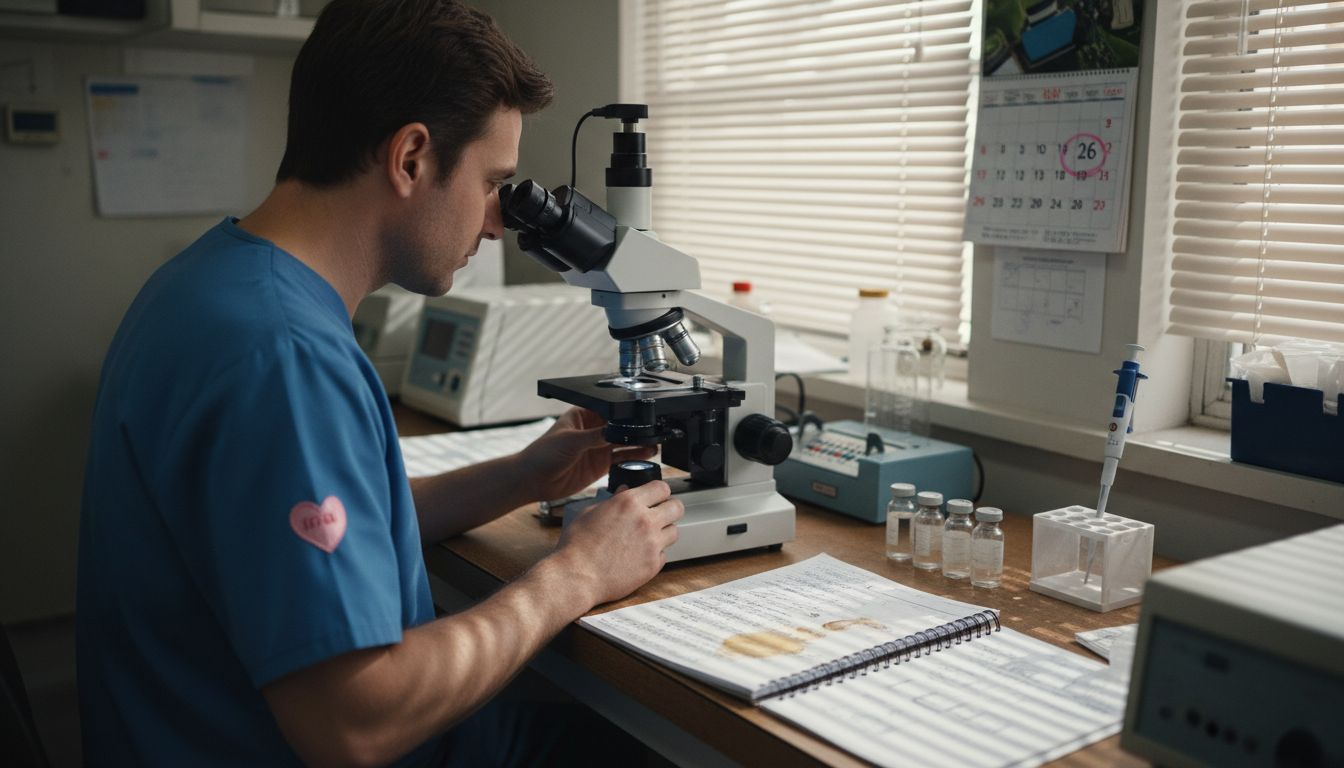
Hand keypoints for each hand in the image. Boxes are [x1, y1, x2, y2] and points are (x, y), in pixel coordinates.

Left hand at [516, 407, 657, 501]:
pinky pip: (621, 459)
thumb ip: (594, 436)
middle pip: (620, 427)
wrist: (533, 481)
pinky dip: (633, 458)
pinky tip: (645, 456)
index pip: (609, 411)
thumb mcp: (570, 441)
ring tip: (654, 444)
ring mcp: (598, 447)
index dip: (625, 413)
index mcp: (583, 415)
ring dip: (638, 443)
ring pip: (624, 443)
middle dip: (635, 429)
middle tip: (652, 430)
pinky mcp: (600, 464)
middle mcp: (593, 430)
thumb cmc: (542, 454)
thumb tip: (615, 431)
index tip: (640, 417)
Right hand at [554, 480, 683, 604]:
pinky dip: (655, 554)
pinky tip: (640, 555)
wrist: (577, 576)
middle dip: (669, 508)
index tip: (656, 497)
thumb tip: (624, 491)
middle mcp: (645, 520)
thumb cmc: (577, 545)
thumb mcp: (589, 513)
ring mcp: (652, 544)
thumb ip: (612, 500)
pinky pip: (664, 554)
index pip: (662, 487)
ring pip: (674, 531)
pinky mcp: (653, 565)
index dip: (660, 491)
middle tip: (660, 514)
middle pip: (677, 507)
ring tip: (648, 537)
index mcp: (629, 503)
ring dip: (664, 532)